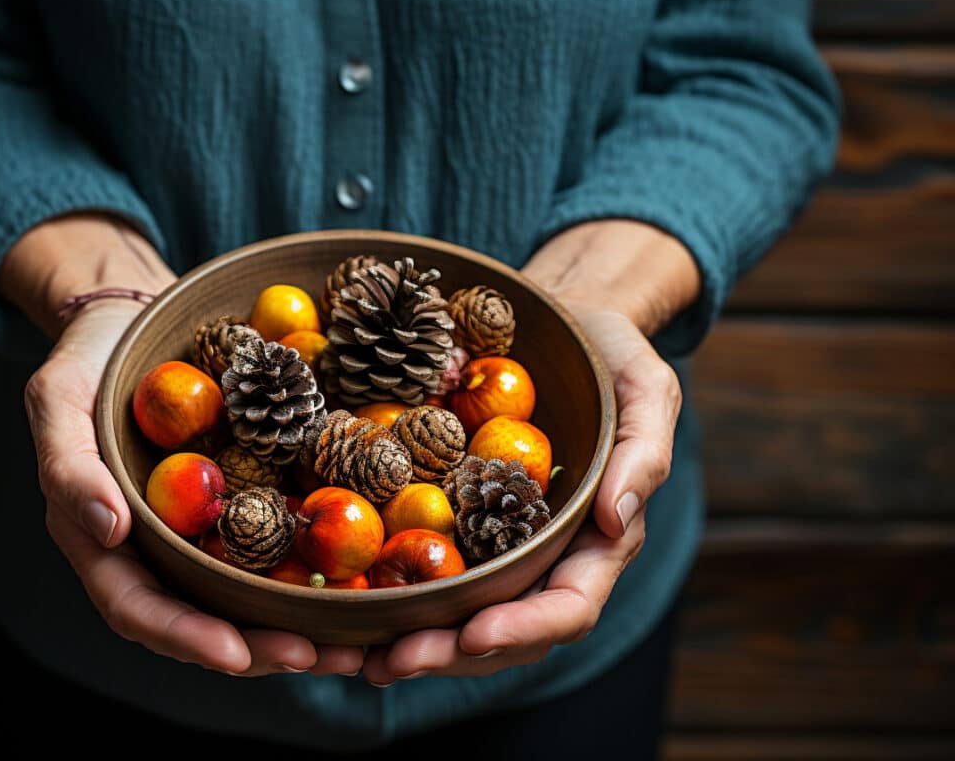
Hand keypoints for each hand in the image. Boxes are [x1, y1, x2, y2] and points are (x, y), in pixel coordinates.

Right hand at [2, 215, 364, 676]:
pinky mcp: (241, 502)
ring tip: (354, 645)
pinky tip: (360, 584)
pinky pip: (276, 548)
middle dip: (259, 649)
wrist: (135, 317)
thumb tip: (107, 531)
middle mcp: (154, 548)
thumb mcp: (58, 398)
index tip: (238, 654)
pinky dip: (312, 574)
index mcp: (103, 540)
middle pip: (203, 619)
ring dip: (297, 629)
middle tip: (321, 657)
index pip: (139, 606)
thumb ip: (69, 465)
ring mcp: (201, 529)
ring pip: (245, 598)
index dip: (186, 636)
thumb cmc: (89, 357)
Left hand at [361, 220, 695, 683]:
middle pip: (502, 629)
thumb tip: (617, 520)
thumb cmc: (609, 359)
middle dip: (449, 652)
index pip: (568, 605)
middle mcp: (541, 557)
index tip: (474, 634)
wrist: (558, 324)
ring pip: (455, 614)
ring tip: (354, 656)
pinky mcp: (449, 517)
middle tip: (391, 661)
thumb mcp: (645, 392)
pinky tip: (341, 601)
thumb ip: (642, 454)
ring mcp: (492, 543)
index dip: (523, 628)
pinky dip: (384, 592)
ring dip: (408, 642)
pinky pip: (420, 565)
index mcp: (593, 541)